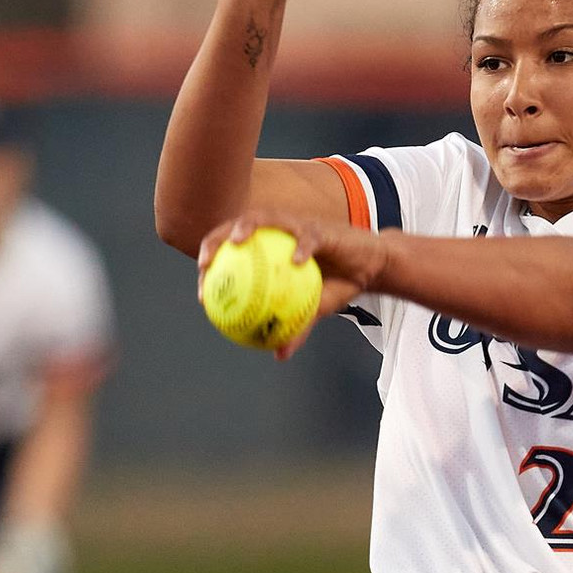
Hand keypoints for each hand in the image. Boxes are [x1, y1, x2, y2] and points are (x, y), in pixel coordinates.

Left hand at [198, 212, 390, 359]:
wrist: (369, 267)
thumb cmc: (337, 284)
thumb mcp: (315, 309)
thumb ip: (296, 327)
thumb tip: (280, 354)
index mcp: (270, 251)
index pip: (230, 253)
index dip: (212, 267)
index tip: (203, 292)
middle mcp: (278, 234)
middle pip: (236, 228)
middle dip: (216, 240)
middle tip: (205, 263)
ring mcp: (297, 227)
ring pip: (265, 218)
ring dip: (247, 226)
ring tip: (237, 241)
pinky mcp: (321, 229)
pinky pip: (308, 237)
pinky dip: (301, 247)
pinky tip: (296, 261)